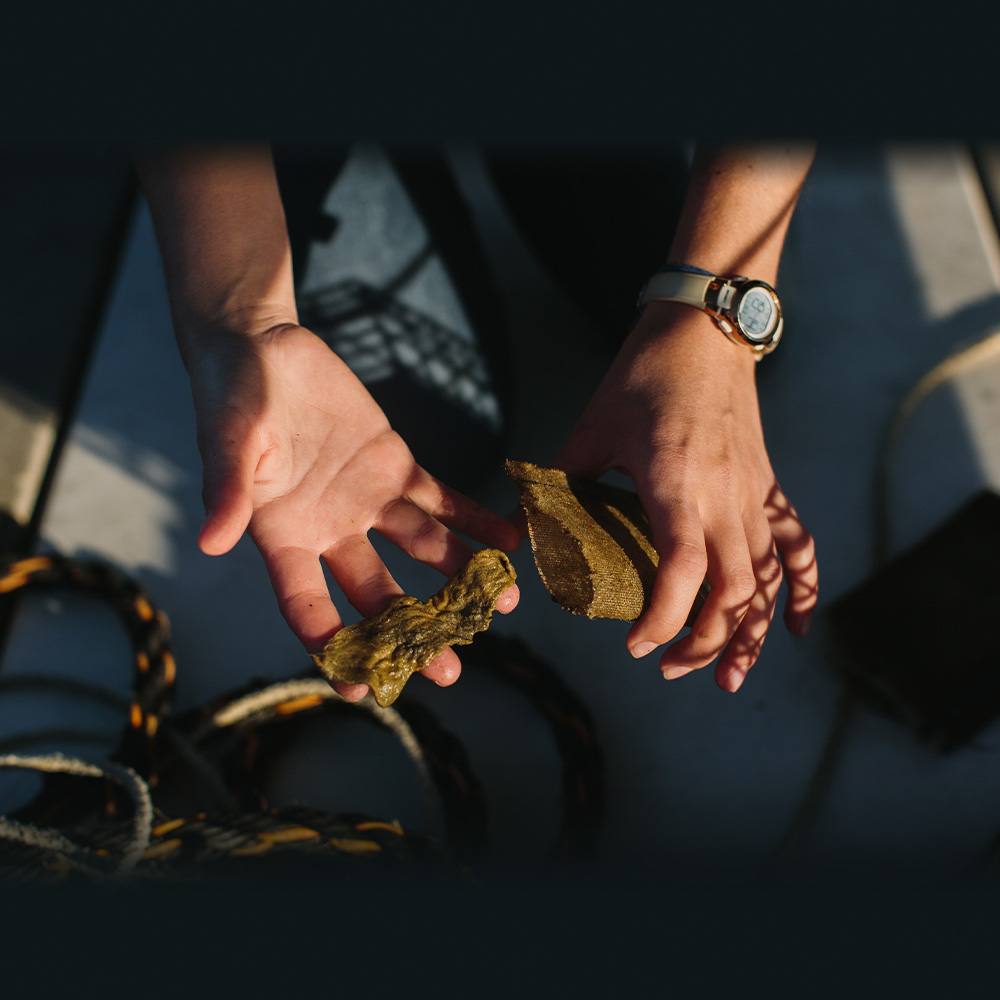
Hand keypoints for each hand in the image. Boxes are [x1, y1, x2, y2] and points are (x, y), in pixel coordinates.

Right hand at [184, 322, 520, 699]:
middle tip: (446, 670)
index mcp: (283, 536)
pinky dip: (475, 520)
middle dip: (411, 632)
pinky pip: (442, 500)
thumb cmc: (233, 399)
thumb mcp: (228, 442)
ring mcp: (368, 501)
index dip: (331, 645)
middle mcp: (331, 531)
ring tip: (504, 604)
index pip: (306, 603)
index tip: (360, 688)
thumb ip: (228, 491)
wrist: (264, 350)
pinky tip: (508, 542)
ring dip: (460, 578)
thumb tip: (212, 544)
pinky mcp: (395, 466)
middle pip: (376, 593)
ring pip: (421, 550)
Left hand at [551, 301, 816, 691]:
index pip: (684, 571)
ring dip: (751, 634)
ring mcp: (754, 494)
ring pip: (768, 580)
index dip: (663, 619)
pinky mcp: (768, 486)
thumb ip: (557, 485)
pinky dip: (803, 590)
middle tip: (668, 669)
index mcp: (676, 484)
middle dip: (705, 644)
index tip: (635, 646)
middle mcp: (724, 497)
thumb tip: (519, 531)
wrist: (704, 328)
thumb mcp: (591, 429)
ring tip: (730, 679)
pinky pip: (797, 545)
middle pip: (734, 591)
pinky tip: (797, 628)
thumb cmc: (643, 376)